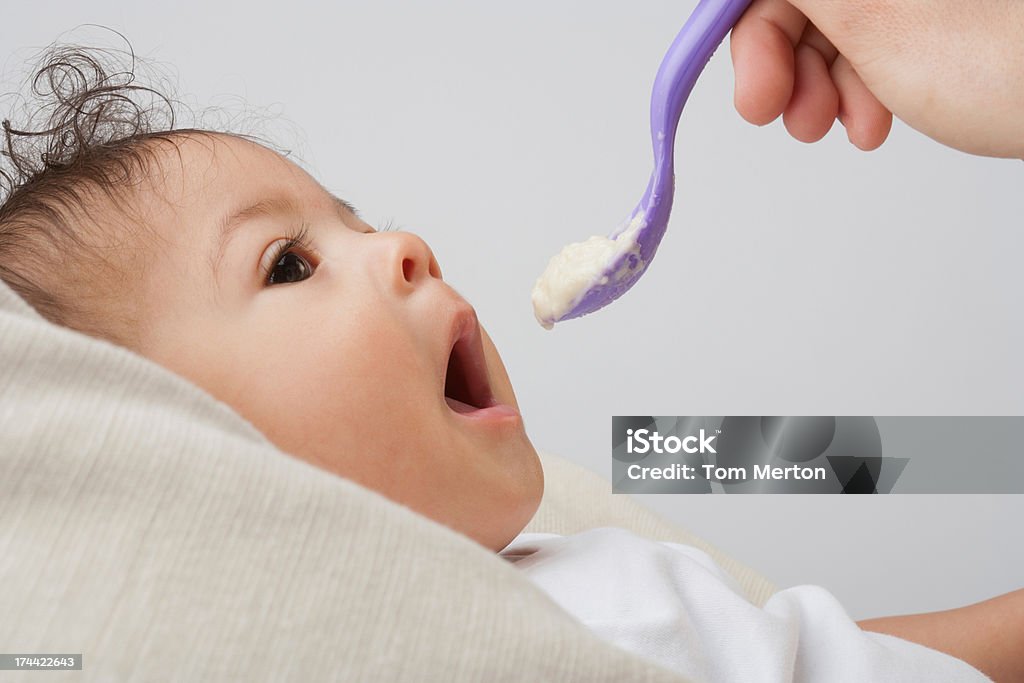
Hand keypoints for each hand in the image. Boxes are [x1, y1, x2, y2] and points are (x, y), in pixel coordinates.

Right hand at [729, 0, 1023, 157]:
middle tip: (781, 117)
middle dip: (785, 57)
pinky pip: (889, 33)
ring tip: (837, 129)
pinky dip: (868, 81)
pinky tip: (874, 120)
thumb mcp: (884, 20)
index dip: (752, 23)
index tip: (745, 83)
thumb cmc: (1022, 66)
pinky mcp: (960, 14)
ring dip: (823, 80)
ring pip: (848, 15)